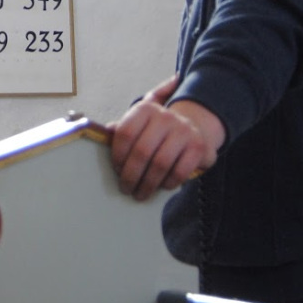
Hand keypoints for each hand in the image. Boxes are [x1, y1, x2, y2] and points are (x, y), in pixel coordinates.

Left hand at [107, 93, 223, 202]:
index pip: (125, 133)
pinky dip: (168, 183)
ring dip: (147, 184)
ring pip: (160, 164)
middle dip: (131, 175)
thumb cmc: (159, 131)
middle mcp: (165, 116)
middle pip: (141, 152)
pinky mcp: (198, 147)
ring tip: (140, 194)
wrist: (195, 127)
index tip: (117, 170)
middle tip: (126, 189)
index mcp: (145, 109)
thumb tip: (104, 133)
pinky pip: (179, 172)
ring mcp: (184, 130)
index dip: (118, 156)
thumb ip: (122, 129)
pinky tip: (161, 187)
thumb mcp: (140, 124)